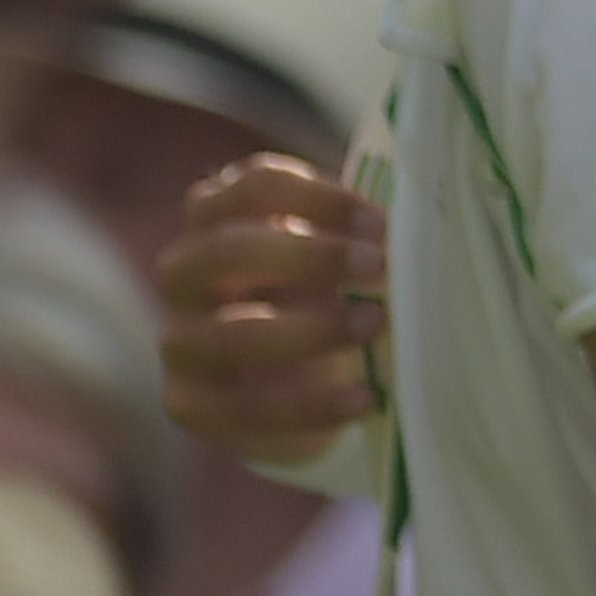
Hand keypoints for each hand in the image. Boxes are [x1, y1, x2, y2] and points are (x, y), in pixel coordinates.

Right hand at [158, 155, 386, 464]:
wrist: (295, 381)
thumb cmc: (322, 292)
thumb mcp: (335, 255)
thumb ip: (358, 236)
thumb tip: (416, 228)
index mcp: (217, 219)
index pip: (253, 187)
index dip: (318, 198)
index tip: (379, 222)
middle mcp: (183, 274)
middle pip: (226, 249)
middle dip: (310, 256)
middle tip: (379, 266)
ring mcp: (179, 341)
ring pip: (231, 334)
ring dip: (314, 330)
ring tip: (377, 325)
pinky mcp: (189, 405)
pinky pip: (247, 408)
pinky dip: (314, 405)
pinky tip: (365, 398)